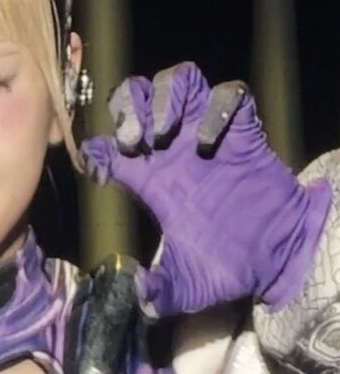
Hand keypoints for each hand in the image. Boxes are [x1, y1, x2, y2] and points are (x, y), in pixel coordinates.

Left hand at [80, 62, 330, 317]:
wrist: (276, 261)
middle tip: (134, 142)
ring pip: (177, 81)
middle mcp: (173, 150)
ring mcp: (207, 136)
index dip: (97, 149)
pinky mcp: (245, 133)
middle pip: (135, 98)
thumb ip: (155, 290)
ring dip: (164, 98)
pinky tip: (207, 142)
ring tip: (163, 132)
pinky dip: (215, 109)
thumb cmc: (225, 266)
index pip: (108, 148)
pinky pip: (230, 95)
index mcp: (151, 180)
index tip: (99, 163)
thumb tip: (128, 291)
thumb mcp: (183, 286)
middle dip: (127, 108)